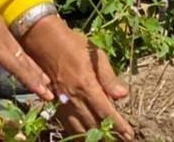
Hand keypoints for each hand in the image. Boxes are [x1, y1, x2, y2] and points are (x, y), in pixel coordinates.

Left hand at [0, 0, 53, 98]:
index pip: (17, 67)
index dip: (31, 81)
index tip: (44, 93)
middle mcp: (4, 39)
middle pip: (25, 61)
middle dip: (38, 78)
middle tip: (51, 94)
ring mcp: (4, 31)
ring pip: (23, 54)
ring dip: (34, 68)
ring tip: (46, 80)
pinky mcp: (1, 26)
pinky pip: (18, 46)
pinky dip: (26, 58)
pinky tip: (26, 62)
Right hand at [21, 13, 132, 139]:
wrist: (44, 41)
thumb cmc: (73, 44)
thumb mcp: (95, 54)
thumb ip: (109, 77)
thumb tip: (123, 95)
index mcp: (87, 85)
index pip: (106, 112)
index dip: (119, 126)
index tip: (130, 135)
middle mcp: (74, 98)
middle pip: (93, 125)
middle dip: (108, 136)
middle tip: (122, 141)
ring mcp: (63, 103)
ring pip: (79, 129)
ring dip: (92, 137)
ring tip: (104, 141)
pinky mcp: (55, 103)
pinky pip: (67, 124)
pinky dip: (77, 133)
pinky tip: (85, 136)